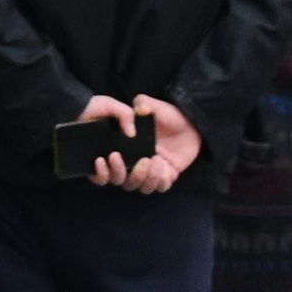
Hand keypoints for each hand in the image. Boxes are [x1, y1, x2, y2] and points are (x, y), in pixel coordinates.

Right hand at [87, 93, 202, 192]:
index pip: (106, 171)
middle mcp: (135, 164)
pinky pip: (160, 187)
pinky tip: (165, 166)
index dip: (101, 172)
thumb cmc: (167, 114)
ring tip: (156, 160)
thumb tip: (135, 114)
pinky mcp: (166, 175)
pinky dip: (161, 180)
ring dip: (145, 177)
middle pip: (123, 182)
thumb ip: (141, 104)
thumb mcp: (152, 105)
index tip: (104, 159)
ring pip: (141, 187)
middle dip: (126, 173)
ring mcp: (151, 172)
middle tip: (140, 159)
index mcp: (125, 150)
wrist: (190, 121)